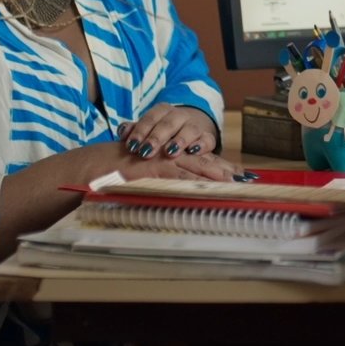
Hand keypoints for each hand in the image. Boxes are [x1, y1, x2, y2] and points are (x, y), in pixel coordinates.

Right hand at [110, 146, 242, 182]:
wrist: (97, 165)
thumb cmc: (120, 172)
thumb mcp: (146, 174)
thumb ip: (164, 179)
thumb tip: (183, 191)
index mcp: (171, 154)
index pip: (202, 159)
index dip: (222, 166)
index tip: (241, 174)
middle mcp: (171, 153)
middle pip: (205, 161)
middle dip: (227, 170)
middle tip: (247, 178)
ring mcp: (164, 158)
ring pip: (197, 166)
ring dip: (218, 175)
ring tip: (236, 182)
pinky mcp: (156, 167)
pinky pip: (180, 175)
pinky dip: (196, 182)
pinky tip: (208, 187)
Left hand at [119, 102, 218, 159]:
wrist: (190, 125)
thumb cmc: (162, 131)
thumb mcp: (148, 127)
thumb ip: (135, 129)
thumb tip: (122, 131)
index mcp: (162, 111)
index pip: (151, 118)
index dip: (140, 131)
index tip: (131, 146)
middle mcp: (180, 116)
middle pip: (168, 124)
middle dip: (156, 138)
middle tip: (145, 152)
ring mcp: (195, 125)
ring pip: (189, 130)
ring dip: (179, 140)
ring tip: (169, 152)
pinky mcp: (207, 137)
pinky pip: (207, 139)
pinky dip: (201, 145)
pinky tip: (194, 151)